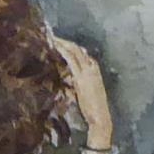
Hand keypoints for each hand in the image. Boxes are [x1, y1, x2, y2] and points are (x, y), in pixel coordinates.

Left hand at [52, 34, 113, 150]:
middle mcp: (92, 68)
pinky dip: (63, 51)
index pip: (83, 54)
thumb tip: (69, 78)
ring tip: (52, 38)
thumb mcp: (86, 92)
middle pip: (78, 50)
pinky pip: (71, 60)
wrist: (100, 117)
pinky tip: (56, 46)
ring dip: (63, 43)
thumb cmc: (93, 109)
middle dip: (66, 42)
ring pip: (75, 51)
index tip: (62, 44)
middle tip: (54, 36)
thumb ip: (78, 83)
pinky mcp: (81, 78)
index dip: (72, 48)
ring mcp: (87, 72)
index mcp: (95, 71)